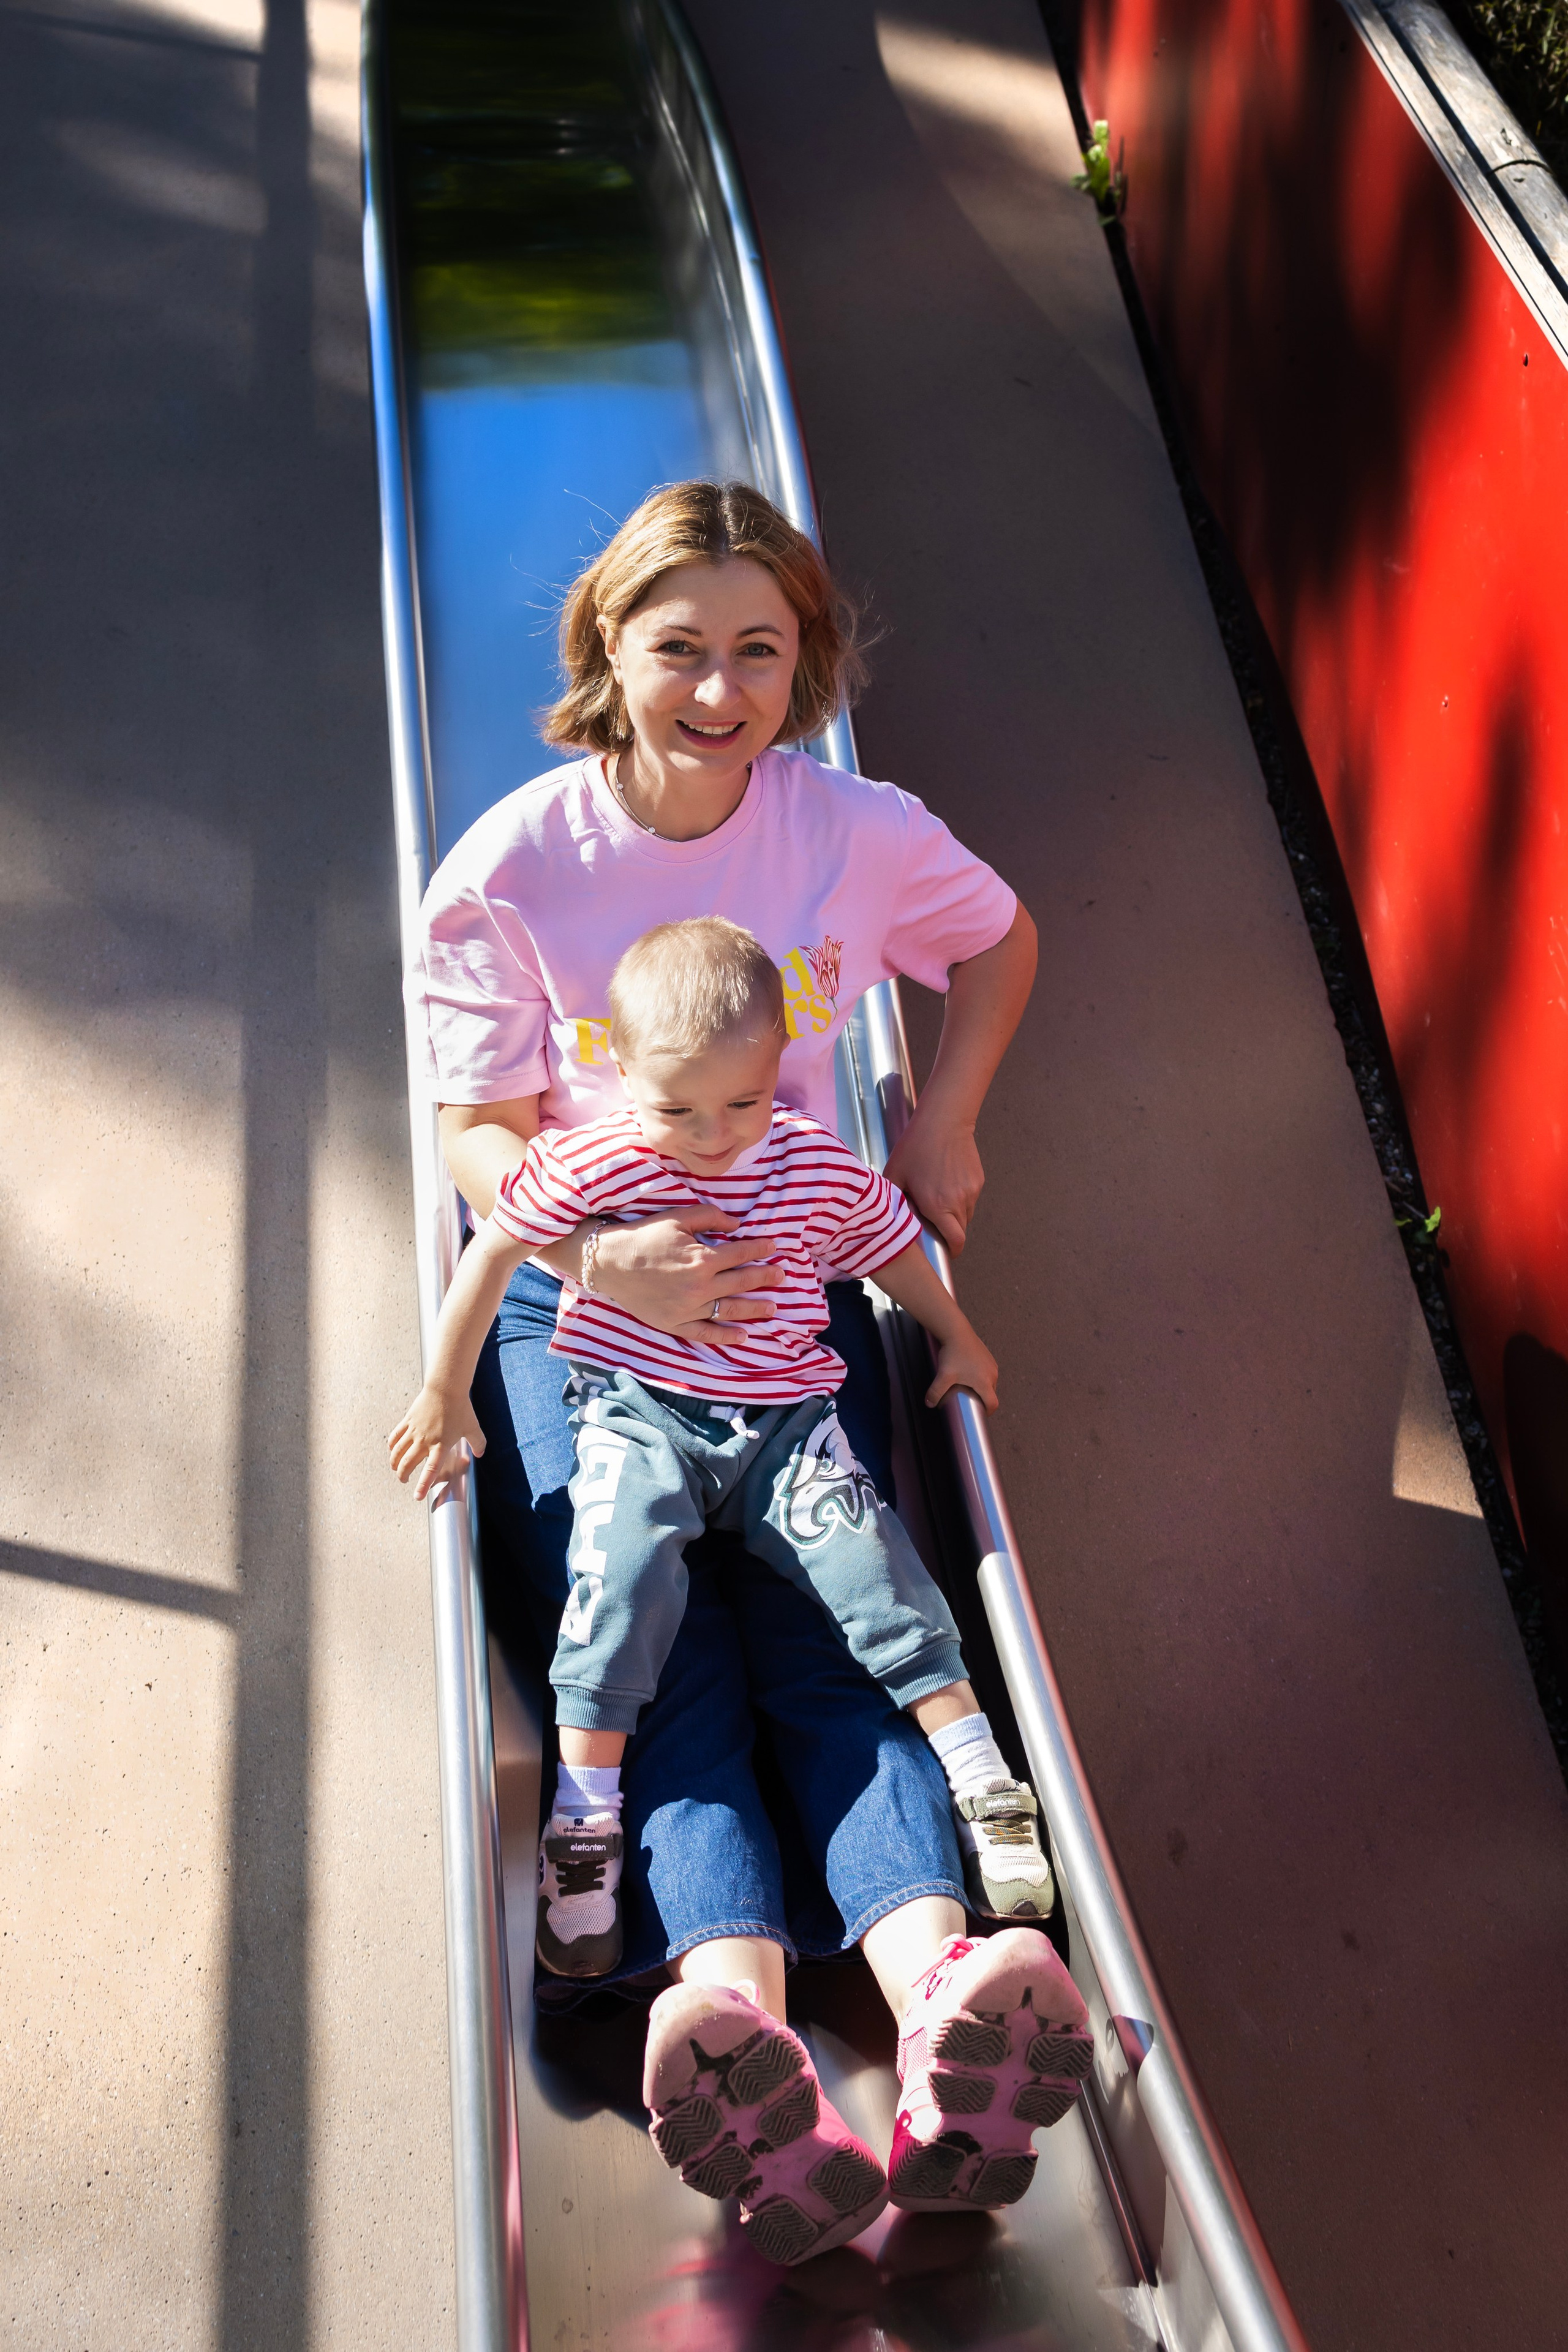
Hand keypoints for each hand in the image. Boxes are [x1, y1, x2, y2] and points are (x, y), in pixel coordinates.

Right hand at [389, 1384, 487, 1500]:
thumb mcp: (473, 1427)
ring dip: (394, 1463)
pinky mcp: (408, 1421)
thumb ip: (478, 1443)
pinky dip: (392, 1445)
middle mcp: (425, 1441)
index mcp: (441, 1445)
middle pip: (408, 1464)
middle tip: (404, 1480)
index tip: (417, 1496)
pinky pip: (395, 1436)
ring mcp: (414, 1431)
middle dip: (403, 1476)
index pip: (430, 1470)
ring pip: (398, 1452)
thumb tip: (481, 1453)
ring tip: (395, 1469)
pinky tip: (392, 1449)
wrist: (446, 1388)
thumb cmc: (460, 1408)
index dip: (422, 1485)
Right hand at [592, 1208, 778, 1342]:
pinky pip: (706, 1333)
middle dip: (765, 1277)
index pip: (741, 1253)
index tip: (773, 1247)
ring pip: (730, 1309)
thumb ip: (710, 1217)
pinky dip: (725, 1336)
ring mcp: (689, 1308)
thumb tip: (736, 1224)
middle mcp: (701, 1286)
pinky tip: (742, 1336)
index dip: (760, 1249)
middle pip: (742, 1282)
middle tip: (781, 1276)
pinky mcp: (676, 1323)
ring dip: (754, 1309)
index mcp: (703, 1258)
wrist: (609, 1262)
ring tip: (772, 1307)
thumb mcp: (677, 1217)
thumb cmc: (644, 1236)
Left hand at [884, 1107, 984, 1254]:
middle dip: (950, 1233)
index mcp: (938, 1206)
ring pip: (967, 1215)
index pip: (955, 1241)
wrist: (944, 1121)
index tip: (946, 1252)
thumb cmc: (915, 1147)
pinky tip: (947, 1181)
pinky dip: (961, 1198)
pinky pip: (971, 1198)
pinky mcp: (978, 1180)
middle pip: (961, 1231)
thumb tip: (893, 1219)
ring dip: (955, 1215)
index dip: (952, 1251)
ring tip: (939, 1198)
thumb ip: (894, 1201)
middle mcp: (959, 1202)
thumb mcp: (895, 1174)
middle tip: (935, 1223)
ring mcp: (971, 1191)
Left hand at [925, 1326, 998, 1412]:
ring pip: (991, 1382)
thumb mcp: (943, 1376)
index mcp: (985, 1382)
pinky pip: (989, 1371)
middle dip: (983, 1399)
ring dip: (984, 1387)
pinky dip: (983, 1376)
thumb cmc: (953, 1354)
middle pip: (992, 1393)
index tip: (981, 1414)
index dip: (988, 1412)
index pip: (992, 1403)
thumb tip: (929, 1404)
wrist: (957, 1332)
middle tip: (971, 1401)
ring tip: (970, 1388)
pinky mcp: (988, 1356)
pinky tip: (972, 1374)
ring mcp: (991, 1364)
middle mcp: (992, 1374)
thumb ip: (936, 1392)